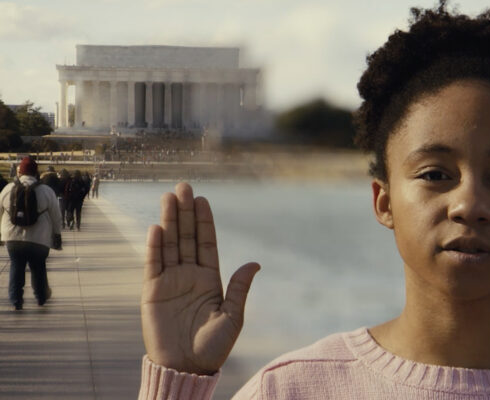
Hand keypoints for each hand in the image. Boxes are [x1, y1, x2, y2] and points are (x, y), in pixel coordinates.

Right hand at [141, 182, 259, 374]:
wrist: (186, 367)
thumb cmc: (212, 347)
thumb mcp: (232, 317)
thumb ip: (239, 288)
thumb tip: (255, 262)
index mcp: (210, 278)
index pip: (207, 242)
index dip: (204, 221)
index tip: (202, 199)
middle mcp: (189, 274)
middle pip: (187, 237)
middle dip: (185, 212)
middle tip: (183, 186)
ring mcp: (170, 281)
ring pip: (170, 244)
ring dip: (169, 221)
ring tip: (169, 197)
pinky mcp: (152, 291)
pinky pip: (153, 265)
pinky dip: (154, 247)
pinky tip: (156, 228)